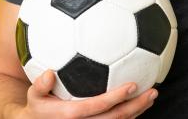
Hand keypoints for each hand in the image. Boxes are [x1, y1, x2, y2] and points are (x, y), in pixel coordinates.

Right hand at [6, 69, 157, 118]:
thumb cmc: (38, 107)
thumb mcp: (33, 96)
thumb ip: (40, 85)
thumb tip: (49, 74)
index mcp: (72, 115)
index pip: (99, 106)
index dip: (117, 97)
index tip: (133, 85)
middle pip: (116, 118)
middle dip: (137, 106)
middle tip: (153, 91)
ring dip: (138, 111)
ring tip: (152, 96)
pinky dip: (131, 116)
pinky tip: (140, 104)